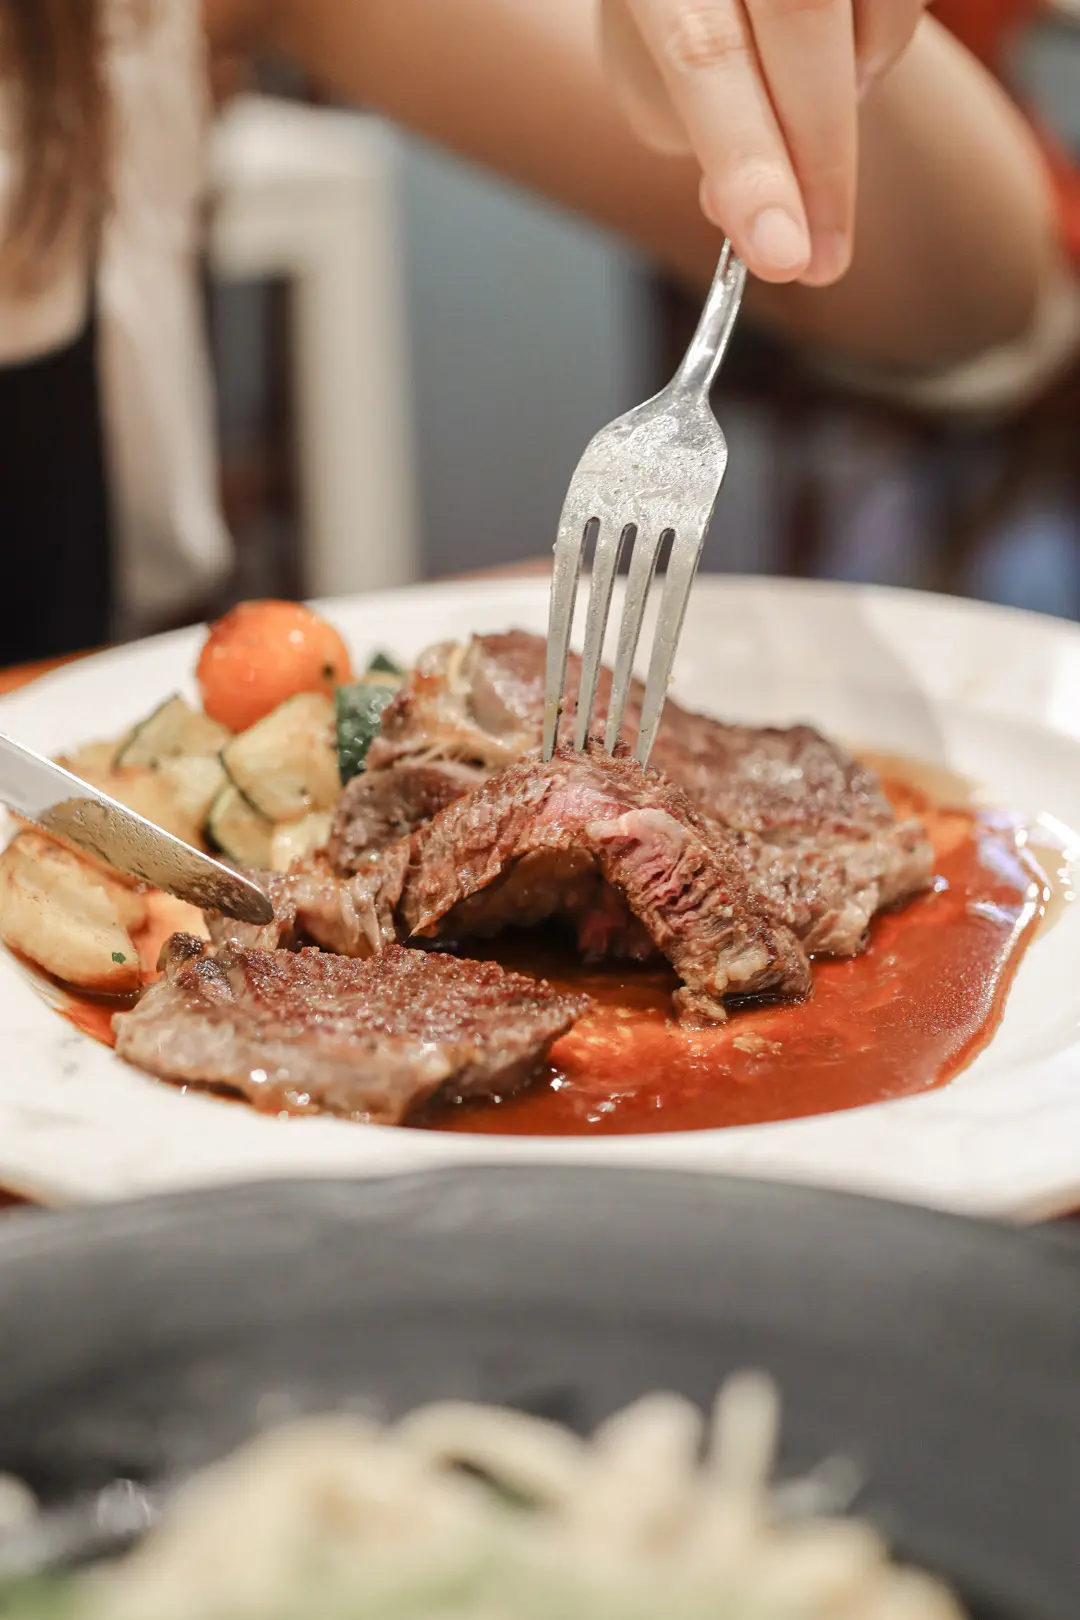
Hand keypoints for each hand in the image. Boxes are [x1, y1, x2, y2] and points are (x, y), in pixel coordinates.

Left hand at [600, 0, 927, 284]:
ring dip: (857, 80)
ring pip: (877, 1)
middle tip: (821, 260)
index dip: (749, 161)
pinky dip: (882, 40)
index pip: (704, 54)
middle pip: (802, 18)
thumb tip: (758, 214)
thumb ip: (698, 138)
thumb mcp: (651, 74)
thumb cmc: (678, 5)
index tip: (785, 258)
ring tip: (812, 103)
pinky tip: (839, 45)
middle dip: (821, 159)